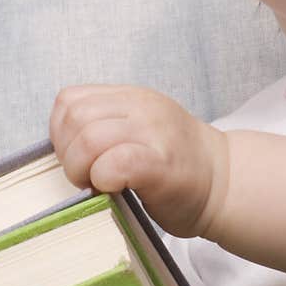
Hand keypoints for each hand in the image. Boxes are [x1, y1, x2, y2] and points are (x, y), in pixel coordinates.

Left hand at [49, 84, 227, 237]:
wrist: (225, 181)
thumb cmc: (175, 164)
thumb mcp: (141, 127)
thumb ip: (107, 124)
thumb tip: (62, 144)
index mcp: (132, 97)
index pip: (70, 100)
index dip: (60, 132)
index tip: (76, 156)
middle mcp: (142, 107)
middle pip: (75, 118)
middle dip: (67, 154)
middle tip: (86, 176)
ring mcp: (154, 133)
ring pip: (89, 138)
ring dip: (82, 169)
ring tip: (99, 183)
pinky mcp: (161, 164)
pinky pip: (114, 163)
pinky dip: (103, 179)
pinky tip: (115, 188)